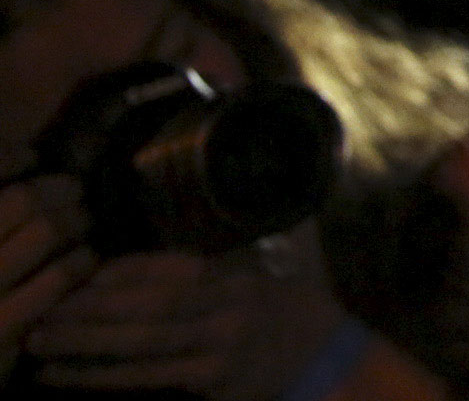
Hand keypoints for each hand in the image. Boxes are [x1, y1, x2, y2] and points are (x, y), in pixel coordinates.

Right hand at [0, 177, 91, 376]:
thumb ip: (0, 214)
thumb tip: (23, 160)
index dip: (7, 158)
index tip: (30, 157)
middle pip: (22, 199)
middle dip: (58, 190)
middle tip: (74, 192)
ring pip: (46, 231)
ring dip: (76, 222)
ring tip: (82, 224)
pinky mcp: (1, 327)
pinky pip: (58, 277)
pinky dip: (79, 262)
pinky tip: (83, 262)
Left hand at [21, 222, 349, 400]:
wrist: (330, 357)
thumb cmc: (301, 301)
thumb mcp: (288, 252)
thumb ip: (255, 229)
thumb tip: (232, 186)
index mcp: (239, 273)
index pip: (169, 268)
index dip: (120, 272)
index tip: (81, 274)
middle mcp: (228, 307)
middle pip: (148, 308)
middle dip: (90, 310)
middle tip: (44, 312)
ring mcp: (219, 349)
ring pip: (141, 347)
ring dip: (85, 348)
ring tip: (40, 346)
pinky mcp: (212, 383)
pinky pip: (148, 380)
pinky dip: (105, 379)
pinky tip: (71, 377)